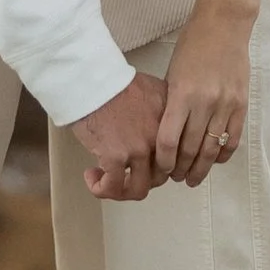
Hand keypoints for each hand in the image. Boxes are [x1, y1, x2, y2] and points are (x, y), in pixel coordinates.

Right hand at [74, 72, 164, 201]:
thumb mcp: (152, 91)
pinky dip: (101, 189)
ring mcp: (140, 149)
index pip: (179, 157)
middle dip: (142, 177)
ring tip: (108, 181)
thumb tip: (160, 131)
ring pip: (140, 188)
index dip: (162, 167)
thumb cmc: (113, 82)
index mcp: (172, 122)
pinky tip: (92, 177)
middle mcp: (161, 138)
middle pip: (161, 175)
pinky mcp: (117, 157)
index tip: (148, 167)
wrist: (90, 79)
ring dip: (122, 190)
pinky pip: (113, 187)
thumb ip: (163, 113)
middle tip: (125, 172)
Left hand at [154, 0, 256, 186]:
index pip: (168, 140)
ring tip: (193, 177)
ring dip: (201, 168)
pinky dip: (223, 154)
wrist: (224, 24)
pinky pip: (232, 139)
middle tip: (176, 178)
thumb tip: (166, 136)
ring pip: (212, 150)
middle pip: (191, 150)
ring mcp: (226, 104)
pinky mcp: (241, 104)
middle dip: (181, 169)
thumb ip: (172, 104)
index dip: (163, 161)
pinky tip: (214, 160)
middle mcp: (205, 102)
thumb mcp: (173, 73)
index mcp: (182, 94)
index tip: (161, 168)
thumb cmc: (192, 45)